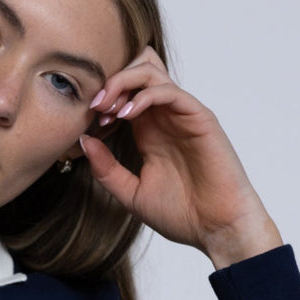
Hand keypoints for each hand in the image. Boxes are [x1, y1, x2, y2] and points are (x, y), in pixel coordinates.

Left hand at [82, 50, 283, 268]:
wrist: (216, 229)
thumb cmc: (181, 214)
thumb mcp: (131, 193)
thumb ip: (106, 169)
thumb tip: (83, 140)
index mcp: (149, 131)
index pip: (123, 93)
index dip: (102, 99)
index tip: (87, 119)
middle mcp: (165, 117)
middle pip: (137, 70)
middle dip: (110, 80)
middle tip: (94, 105)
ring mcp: (182, 115)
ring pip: (151, 72)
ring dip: (123, 82)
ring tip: (106, 106)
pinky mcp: (199, 118)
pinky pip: (170, 91)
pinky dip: (144, 95)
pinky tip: (126, 115)